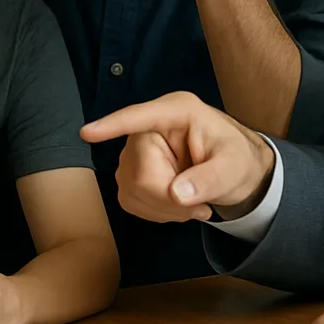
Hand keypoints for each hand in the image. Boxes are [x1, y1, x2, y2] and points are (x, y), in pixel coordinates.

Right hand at [81, 92, 275, 222]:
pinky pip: (129, 199)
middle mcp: (149, 127)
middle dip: (169, 200)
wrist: (233, 172)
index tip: (86, 133)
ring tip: (193, 204)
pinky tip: (177, 206)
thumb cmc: (236, 159)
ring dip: (164, 209)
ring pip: (131, 190)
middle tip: (199, 206)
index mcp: (176, 112)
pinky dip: (154, 211)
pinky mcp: (131, 172)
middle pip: (139, 173)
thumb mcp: (234, 168)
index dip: (112, 126)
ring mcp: (136, 150)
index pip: (138, 118)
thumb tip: (176, 193)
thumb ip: (209, 179)